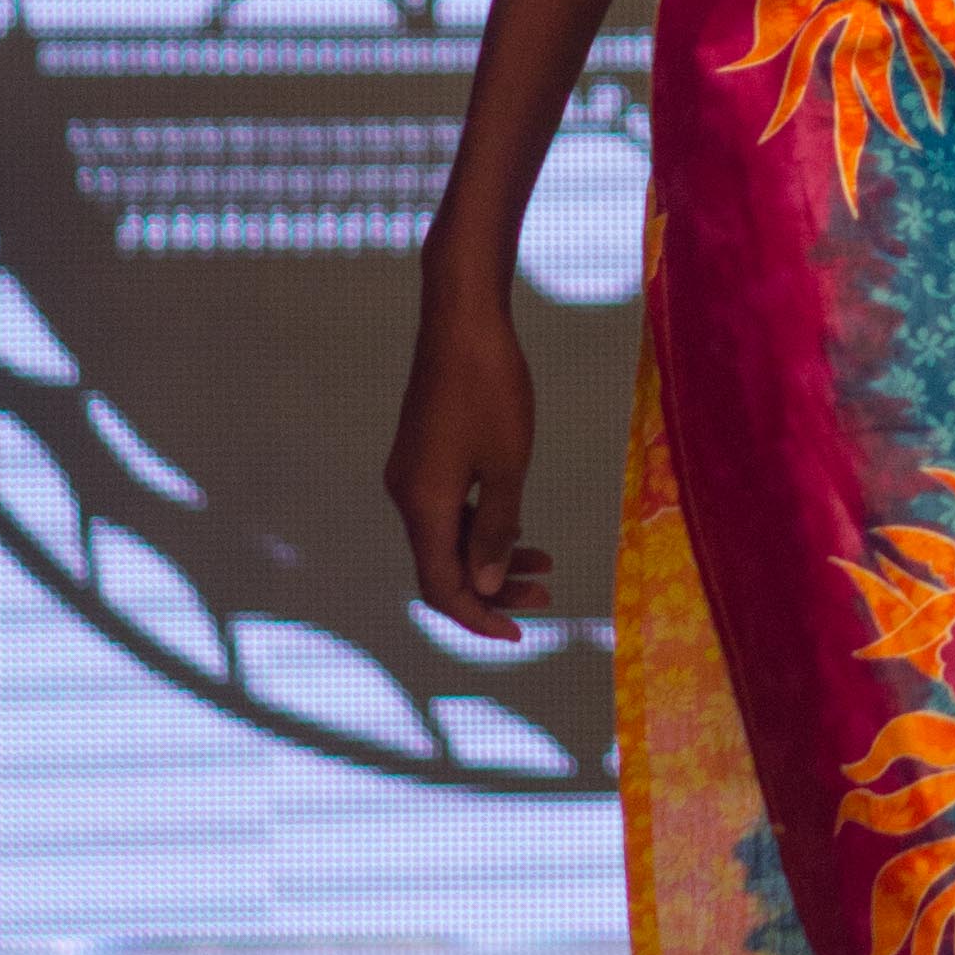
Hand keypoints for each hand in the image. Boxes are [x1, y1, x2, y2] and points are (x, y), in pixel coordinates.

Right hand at [386, 287, 552, 639]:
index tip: (518, 634)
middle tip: (547, 596)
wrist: (462, 321)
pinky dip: (481, 527)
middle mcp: (407, 495)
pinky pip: (447, 510)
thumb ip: (497, 530)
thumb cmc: (490, 389)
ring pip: (448, 538)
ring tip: (545, 564)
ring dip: (492, 557)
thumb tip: (488, 586)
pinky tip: (518, 527)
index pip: (442, 586)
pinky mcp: (423, 456)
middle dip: (494, 590)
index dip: (478, 617)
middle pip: (444, 566)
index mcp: (424, 504)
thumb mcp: (508, 466)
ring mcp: (412, 475)